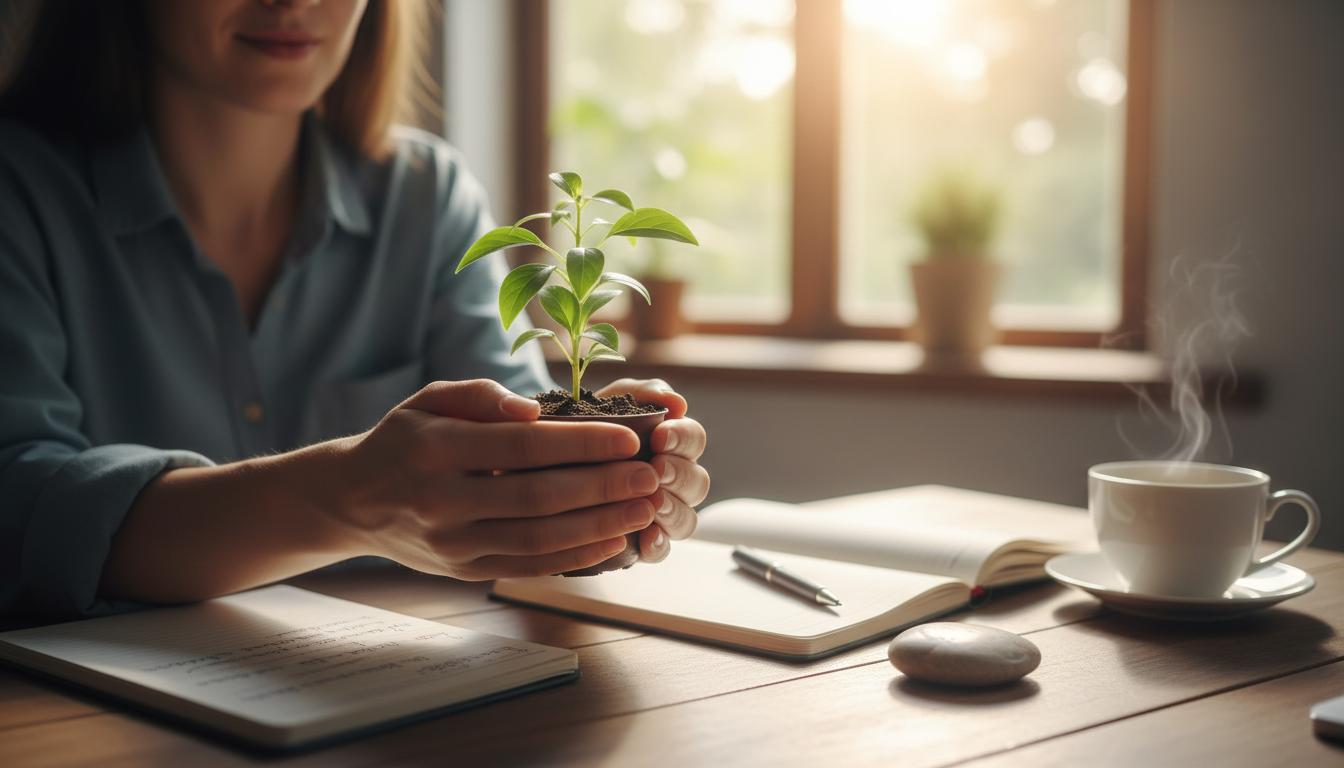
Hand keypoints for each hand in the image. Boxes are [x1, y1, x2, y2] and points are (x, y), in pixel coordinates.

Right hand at [333, 379, 659, 578]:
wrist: (353, 500)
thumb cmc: (405, 441)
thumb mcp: (428, 400)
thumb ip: (480, 396)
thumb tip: (531, 410)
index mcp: (436, 450)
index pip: (523, 448)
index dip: (581, 444)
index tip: (629, 438)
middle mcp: (443, 501)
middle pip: (538, 497)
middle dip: (604, 487)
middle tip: (650, 475)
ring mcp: (454, 543)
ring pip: (540, 538)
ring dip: (600, 525)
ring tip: (644, 508)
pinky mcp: (465, 570)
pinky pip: (530, 566)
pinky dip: (576, 556)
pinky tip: (613, 540)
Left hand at [597, 378, 708, 562]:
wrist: (544, 465)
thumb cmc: (585, 429)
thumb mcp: (608, 402)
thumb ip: (641, 394)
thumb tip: (677, 402)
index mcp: (672, 445)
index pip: (694, 439)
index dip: (683, 438)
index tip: (660, 436)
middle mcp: (674, 481)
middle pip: (698, 481)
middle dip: (679, 474)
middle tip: (656, 469)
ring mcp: (662, 514)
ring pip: (687, 518)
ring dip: (673, 510)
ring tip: (653, 504)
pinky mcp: (643, 542)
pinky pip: (663, 549)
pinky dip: (659, 544)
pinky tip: (647, 538)